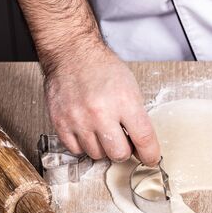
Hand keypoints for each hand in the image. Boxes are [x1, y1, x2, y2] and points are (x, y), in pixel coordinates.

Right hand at [44, 47, 159, 164]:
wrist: (72, 54)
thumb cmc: (104, 70)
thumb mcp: (131, 89)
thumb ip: (137, 118)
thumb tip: (141, 146)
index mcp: (124, 102)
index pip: (144, 139)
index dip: (150, 154)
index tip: (151, 158)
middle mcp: (101, 113)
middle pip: (119, 154)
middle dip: (125, 150)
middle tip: (123, 140)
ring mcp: (78, 120)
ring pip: (98, 155)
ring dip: (103, 147)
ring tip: (103, 130)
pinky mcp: (60, 123)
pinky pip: (77, 150)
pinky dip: (85, 145)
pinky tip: (88, 131)